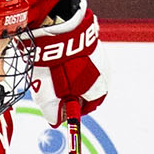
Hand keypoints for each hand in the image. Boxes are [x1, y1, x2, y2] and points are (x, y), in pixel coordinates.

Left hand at [32, 0, 107, 124]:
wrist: (57, 32)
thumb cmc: (55, 69)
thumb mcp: (48, 98)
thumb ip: (53, 112)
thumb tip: (55, 120)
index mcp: (99, 88)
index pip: (90, 105)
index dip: (75, 107)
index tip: (62, 106)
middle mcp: (104, 72)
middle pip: (89, 86)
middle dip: (72, 89)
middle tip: (55, 87)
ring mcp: (100, 54)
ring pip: (86, 69)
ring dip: (72, 71)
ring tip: (54, 67)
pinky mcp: (91, 40)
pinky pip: (82, 54)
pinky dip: (71, 57)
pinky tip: (58, 54)